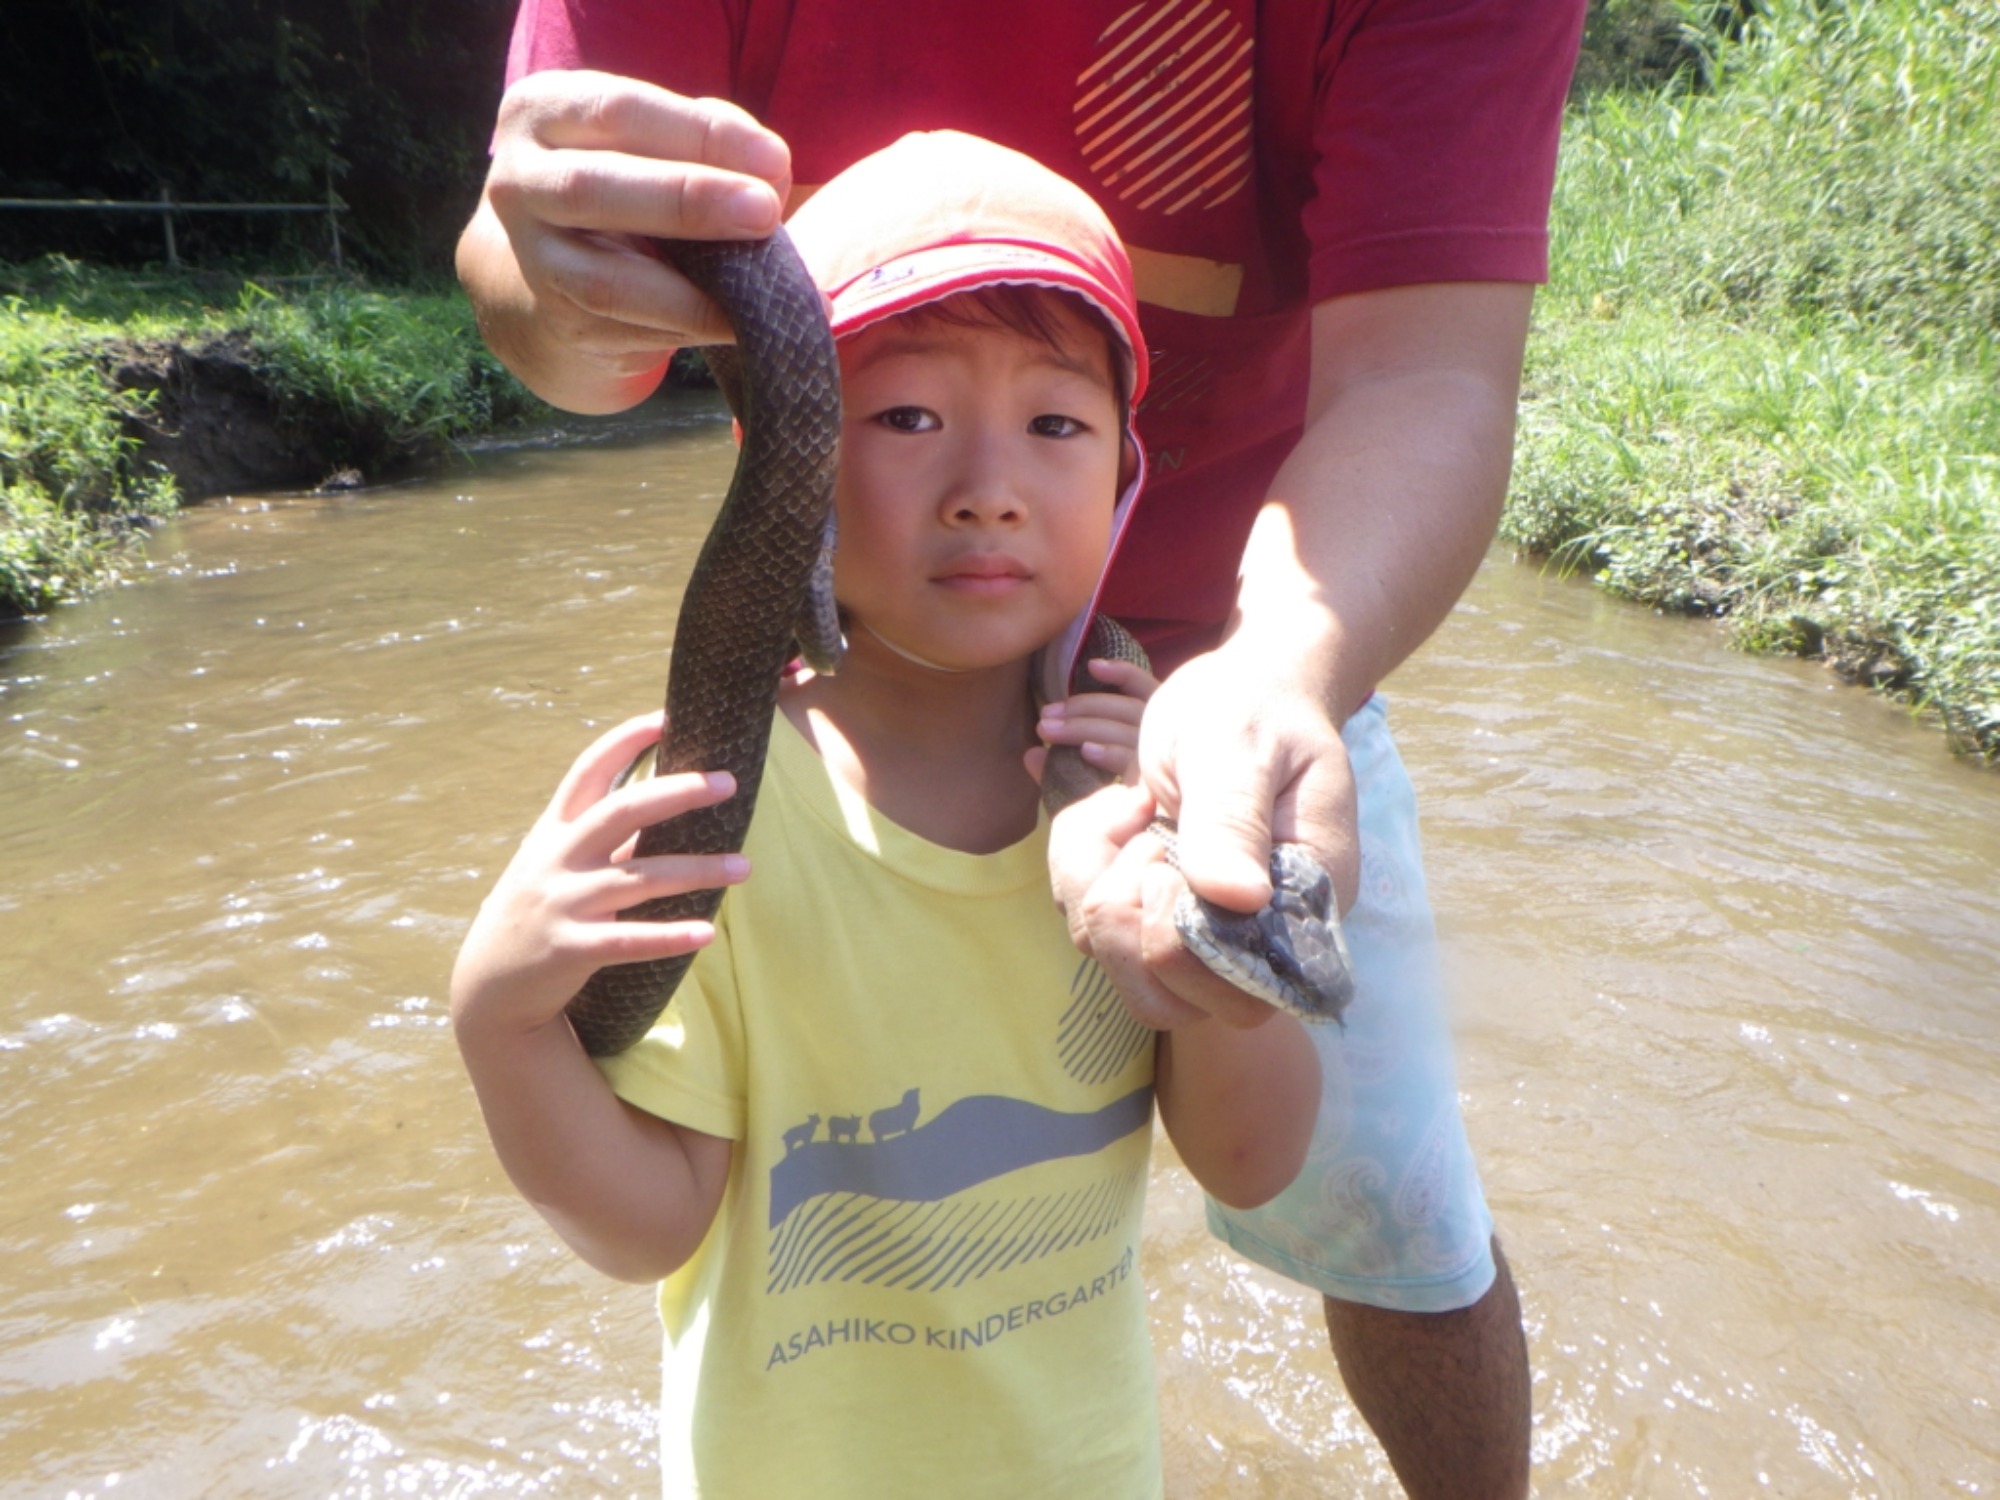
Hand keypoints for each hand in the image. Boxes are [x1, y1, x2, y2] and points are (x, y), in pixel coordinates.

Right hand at [449, 711, 749, 1039]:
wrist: (489, 986)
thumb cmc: (541, 910)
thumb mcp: (561, 864)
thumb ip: (608, 836)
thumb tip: (670, 797)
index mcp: (555, 829)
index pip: (589, 769)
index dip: (627, 739)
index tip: (668, 715)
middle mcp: (557, 858)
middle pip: (622, 810)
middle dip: (677, 792)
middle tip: (728, 783)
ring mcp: (561, 903)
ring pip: (639, 879)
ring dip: (697, 871)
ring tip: (745, 867)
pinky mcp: (569, 949)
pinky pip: (627, 941)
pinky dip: (669, 936)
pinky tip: (707, 932)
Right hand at [459, 70, 792, 411]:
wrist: (558, 266)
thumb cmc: (629, 182)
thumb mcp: (653, 143)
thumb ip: (705, 140)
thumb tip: (770, 168)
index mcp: (542, 113)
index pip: (620, 111)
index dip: (700, 134)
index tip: (773, 158)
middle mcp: (517, 181)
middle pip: (594, 187)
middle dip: (687, 199)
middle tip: (763, 211)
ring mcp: (530, 259)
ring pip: (603, 278)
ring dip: (687, 288)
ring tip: (753, 285)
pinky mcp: (558, 319)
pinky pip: (626, 328)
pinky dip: (686, 325)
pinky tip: (734, 323)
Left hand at [1049, 640, 1358, 1029]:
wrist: (1243, 689)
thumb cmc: (1253, 709)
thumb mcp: (1239, 749)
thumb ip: (1232, 821)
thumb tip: (1237, 899)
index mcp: (1303, 903)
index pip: (1239, 987)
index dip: (1175, 939)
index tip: (1159, 850)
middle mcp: (1256, 935)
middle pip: (1170, 1003)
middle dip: (1119, 916)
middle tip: (1135, 828)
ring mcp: (1200, 928)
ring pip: (1115, 964)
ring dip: (1089, 876)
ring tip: (1125, 806)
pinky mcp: (1152, 910)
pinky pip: (1088, 921)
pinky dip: (1077, 861)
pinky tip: (1114, 810)